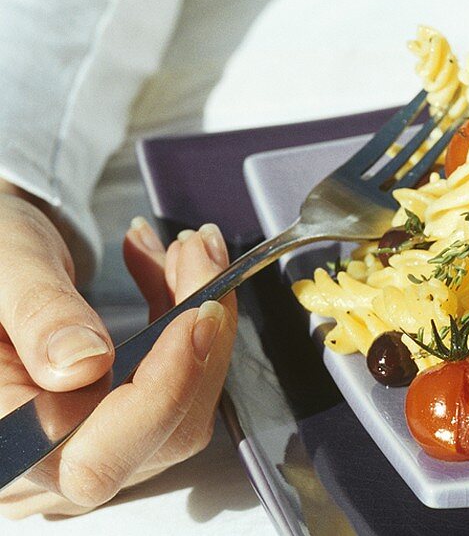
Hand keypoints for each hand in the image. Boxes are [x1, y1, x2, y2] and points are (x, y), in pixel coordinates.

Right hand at [0, 185, 235, 516]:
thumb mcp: (5, 268)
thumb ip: (40, 316)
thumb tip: (84, 366)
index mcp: (1, 443)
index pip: (96, 462)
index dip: (163, 394)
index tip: (197, 314)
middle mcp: (42, 468)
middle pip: (160, 436)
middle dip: (197, 337)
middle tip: (199, 252)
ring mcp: (85, 453)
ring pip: (183, 411)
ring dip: (198, 322)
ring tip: (188, 250)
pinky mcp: (116, 429)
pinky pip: (176, 392)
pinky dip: (185, 328)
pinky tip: (173, 272)